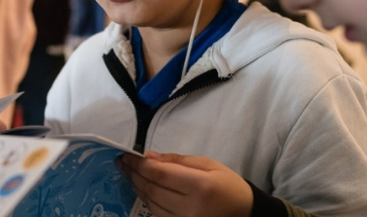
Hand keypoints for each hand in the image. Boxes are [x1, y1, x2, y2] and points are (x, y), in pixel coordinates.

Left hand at [118, 151, 252, 216]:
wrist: (244, 212)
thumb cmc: (227, 185)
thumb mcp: (207, 164)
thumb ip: (176, 160)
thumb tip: (148, 156)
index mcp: (200, 187)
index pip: (159, 174)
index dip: (139, 164)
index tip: (126, 155)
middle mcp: (191, 208)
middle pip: (152, 189)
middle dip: (134, 174)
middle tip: (123, 162)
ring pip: (151, 203)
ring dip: (137, 187)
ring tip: (130, 173)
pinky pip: (157, 214)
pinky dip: (147, 200)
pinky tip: (143, 188)